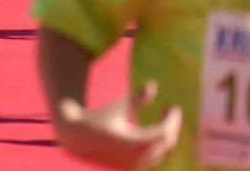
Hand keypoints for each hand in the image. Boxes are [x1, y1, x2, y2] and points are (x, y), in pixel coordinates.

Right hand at [52, 81, 181, 169]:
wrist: (77, 139)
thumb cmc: (99, 118)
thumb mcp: (118, 107)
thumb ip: (136, 98)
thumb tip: (152, 85)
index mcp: (130, 143)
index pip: (163, 134)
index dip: (172, 120)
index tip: (172, 106)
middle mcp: (132, 158)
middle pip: (166, 143)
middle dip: (172, 125)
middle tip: (170, 109)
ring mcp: (131, 165)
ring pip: (162, 152)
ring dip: (167, 135)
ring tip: (164, 116)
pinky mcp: (129, 167)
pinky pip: (154, 157)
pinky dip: (159, 144)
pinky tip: (156, 129)